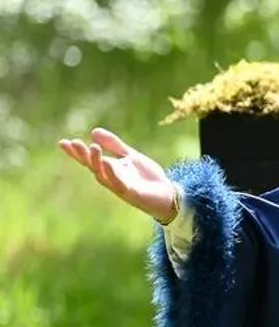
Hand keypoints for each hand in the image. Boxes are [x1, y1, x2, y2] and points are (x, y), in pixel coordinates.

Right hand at [59, 127, 176, 221]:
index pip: (89, 159)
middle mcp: (111, 178)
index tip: (63, 142)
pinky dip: (112, 174)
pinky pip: (118, 184)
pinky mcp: (131, 194)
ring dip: (97, 162)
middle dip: (83, 155)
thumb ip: (115, 145)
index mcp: (110, 168)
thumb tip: (93, 131)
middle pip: (93, 166)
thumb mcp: (131, 156)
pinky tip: (107, 163)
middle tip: (74, 143)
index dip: (76, 152)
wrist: (168, 194)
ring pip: (103, 175)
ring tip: (93, 147)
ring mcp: (119, 187)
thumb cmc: (147, 177)